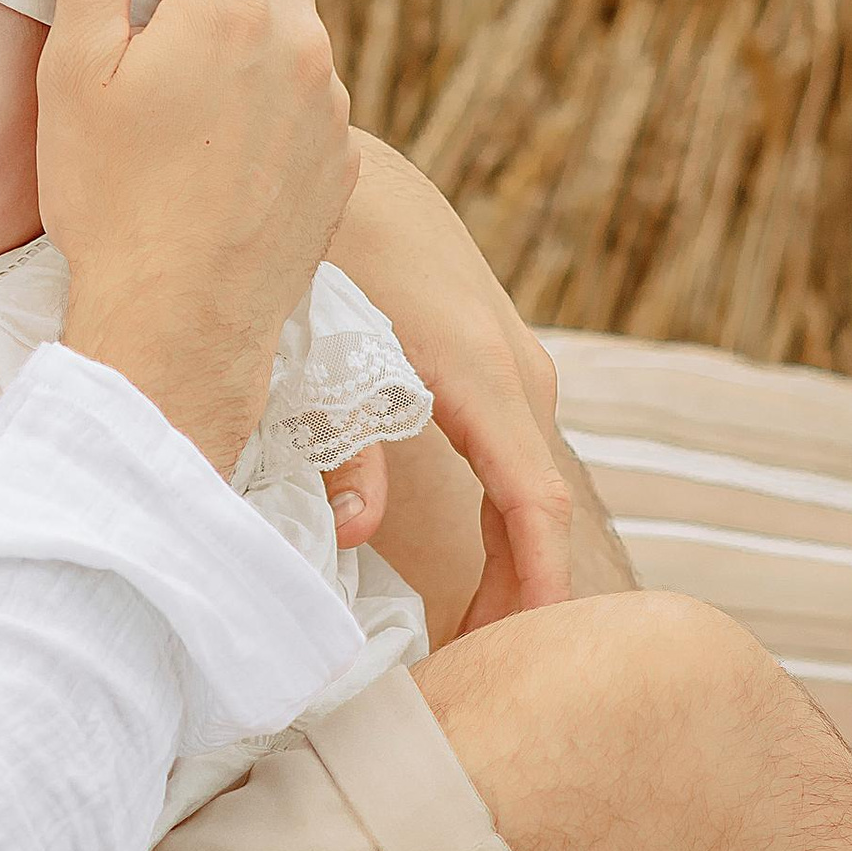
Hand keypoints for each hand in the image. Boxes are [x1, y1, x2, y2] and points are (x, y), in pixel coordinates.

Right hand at [37, 0, 358, 476]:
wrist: (178, 328)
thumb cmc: (109, 202)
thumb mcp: (77, 70)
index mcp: (234, 8)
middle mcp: (300, 46)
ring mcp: (329, 109)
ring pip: (302, 20)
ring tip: (211, 7)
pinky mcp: (338, 166)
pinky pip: (312, 91)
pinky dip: (277, 70)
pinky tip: (232, 102)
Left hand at [327, 134, 592, 624]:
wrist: (344, 163)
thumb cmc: (323, 250)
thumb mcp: (313, 342)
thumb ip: (338, 444)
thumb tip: (358, 537)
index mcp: (474, 371)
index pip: (532, 504)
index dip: (537, 591)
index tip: (526, 661)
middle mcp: (515, 371)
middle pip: (537, 512)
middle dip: (518, 604)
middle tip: (476, 687)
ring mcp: (516, 364)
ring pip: (528, 488)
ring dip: (511, 567)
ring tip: (470, 649)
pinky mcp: (497, 362)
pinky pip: (514, 460)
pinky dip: (503, 525)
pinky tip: (474, 579)